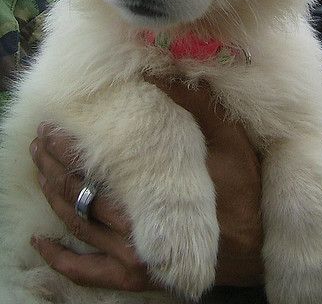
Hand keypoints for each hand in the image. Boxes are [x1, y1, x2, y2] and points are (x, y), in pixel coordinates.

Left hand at [29, 78, 262, 290]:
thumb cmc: (243, 189)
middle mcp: (136, 228)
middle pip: (80, 195)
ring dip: (52, 197)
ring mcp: (133, 256)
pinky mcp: (136, 274)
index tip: (54, 128)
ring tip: (39, 170)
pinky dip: (62, 261)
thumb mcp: (229, 141)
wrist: (255, 245)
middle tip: (40, 142)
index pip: (99, 168)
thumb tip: (162, 73)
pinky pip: (89, 273)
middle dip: (55, 166)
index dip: (71, 149)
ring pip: (79, 226)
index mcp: (154, 192)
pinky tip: (41, 245)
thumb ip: (198, 106)